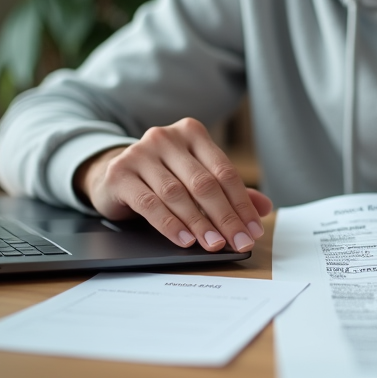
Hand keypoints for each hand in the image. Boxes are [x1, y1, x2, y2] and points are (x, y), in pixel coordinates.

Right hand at [73, 118, 271, 253]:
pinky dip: (170, 225)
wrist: (112, 174)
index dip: (242, 203)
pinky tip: (185, 240)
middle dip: (225, 217)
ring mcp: (140, 153)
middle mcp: (166, 138)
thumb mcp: (194, 177)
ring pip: (177, 194)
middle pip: (203, 183)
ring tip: (214, 244)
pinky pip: (149, 203)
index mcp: (192, 133)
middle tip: (239, 241)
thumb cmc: (161, 176)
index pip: (224, 171)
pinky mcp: (120, 173)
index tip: (253, 230)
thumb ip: (228, 190)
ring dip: (199, 223)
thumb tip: (264, 208)